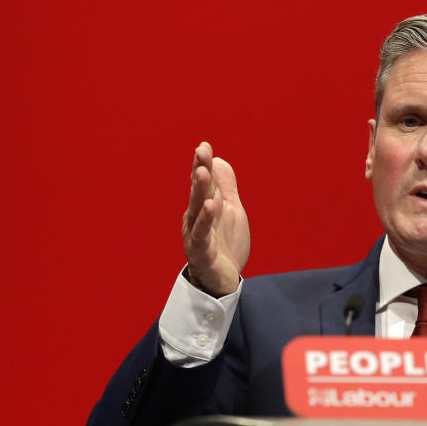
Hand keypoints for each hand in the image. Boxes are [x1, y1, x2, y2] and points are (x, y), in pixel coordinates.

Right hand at [182, 141, 249, 295]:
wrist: (223, 279)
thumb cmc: (224, 243)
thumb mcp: (230, 211)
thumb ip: (225, 187)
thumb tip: (220, 160)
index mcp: (203, 206)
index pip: (202, 182)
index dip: (203, 164)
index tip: (204, 145)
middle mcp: (196, 218)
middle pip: (198, 192)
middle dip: (199, 170)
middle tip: (201, 151)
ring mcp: (197, 235)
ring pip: (197, 210)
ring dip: (200, 191)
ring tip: (204, 173)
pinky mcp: (202, 252)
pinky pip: (203, 235)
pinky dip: (206, 221)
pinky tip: (211, 207)